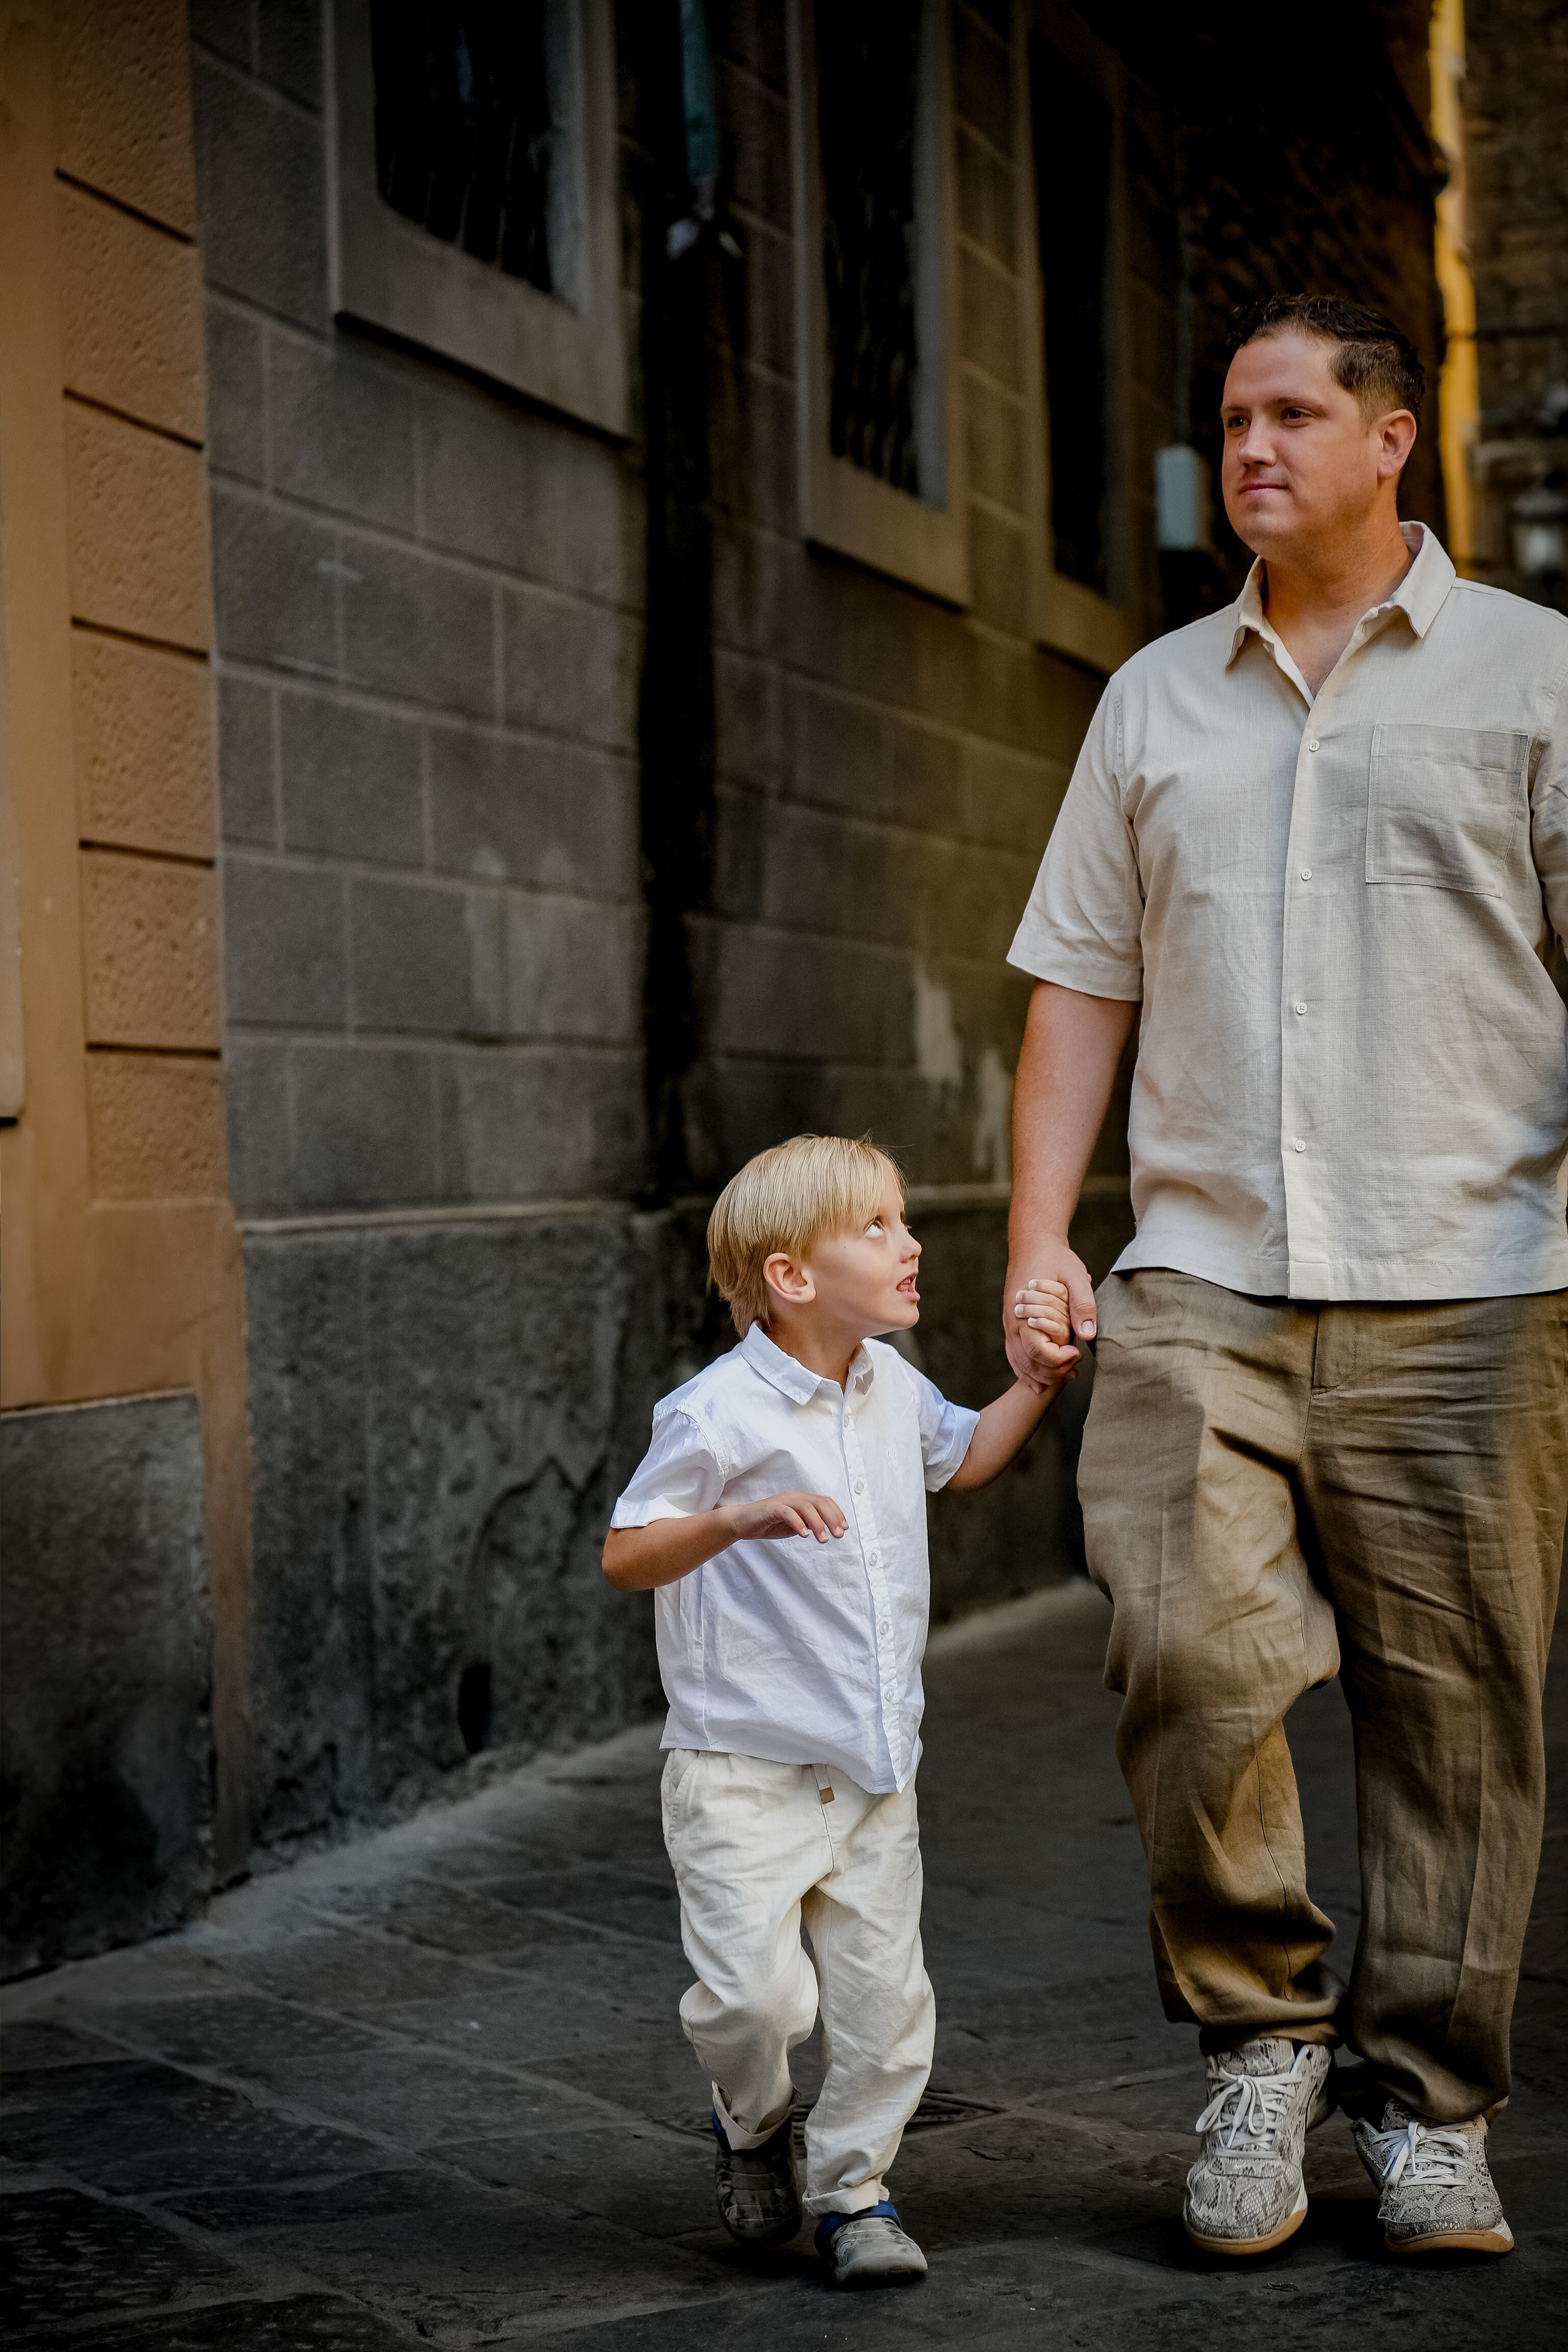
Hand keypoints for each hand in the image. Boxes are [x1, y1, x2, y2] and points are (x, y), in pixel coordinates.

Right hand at [728, 1491, 846, 1542]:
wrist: (742, 1522)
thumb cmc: (769, 1523)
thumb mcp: (794, 1525)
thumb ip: (808, 1524)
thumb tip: (827, 1529)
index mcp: (801, 1499)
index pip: (824, 1501)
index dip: (837, 1513)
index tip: (844, 1528)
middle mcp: (794, 1496)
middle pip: (819, 1502)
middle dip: (832, 1518)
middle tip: (838, 1535)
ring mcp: (782, 1501)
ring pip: (806, 1507)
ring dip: (818, 1523)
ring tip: (823, 1539)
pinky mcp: (771, 1508)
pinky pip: (788, 1512)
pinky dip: (798, 1522)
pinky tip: (804, 1534)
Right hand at [1003, 1237, 1095, 1387]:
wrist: (1032, 1243)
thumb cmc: (1055, 1258)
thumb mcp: (1075, 1275)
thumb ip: (1083, 1304)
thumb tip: (1088, 1335)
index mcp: (1025, 1312)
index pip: (1037, 1352)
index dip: (1058, 1360)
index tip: (1077, 1353)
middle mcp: (1013, 1323)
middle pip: (1027, 1363)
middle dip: (1052, 1373)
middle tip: (1075, 1371)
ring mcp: (1010, 1324)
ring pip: (1018, 1362)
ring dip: (1040, 1375)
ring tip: (1064, 1378)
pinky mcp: (1012, 1323)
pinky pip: (1013, 1354)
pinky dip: (1025, 1370)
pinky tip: (1039, 1379)